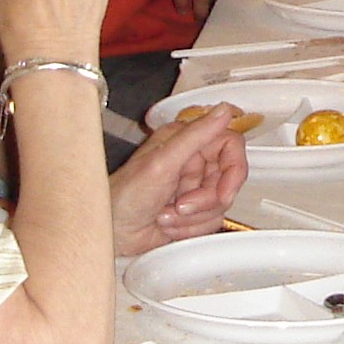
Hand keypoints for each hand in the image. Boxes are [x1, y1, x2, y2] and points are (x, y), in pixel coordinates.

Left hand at [108, 103, 250, 256]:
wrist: (111, 232)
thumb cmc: (123, 196)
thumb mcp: (162, 163)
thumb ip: (195, 136)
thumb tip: (224, 111)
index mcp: (187, 140)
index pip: (231, 145)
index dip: (233, 170)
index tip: (224, 192)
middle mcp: (193, 161)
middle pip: (228, 179)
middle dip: (206, 200)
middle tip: (182, 205)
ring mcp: (194, 187)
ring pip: (221, 204)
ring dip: (193, 216)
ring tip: (166, 214)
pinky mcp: (194, 211)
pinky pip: (211, 222)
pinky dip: (189, 228)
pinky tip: (167, 223)